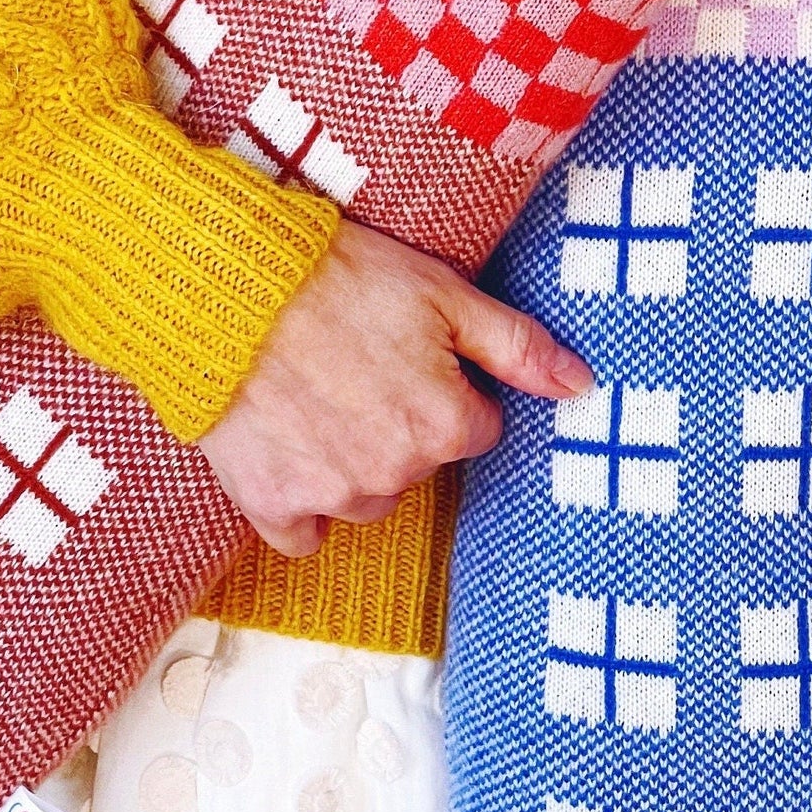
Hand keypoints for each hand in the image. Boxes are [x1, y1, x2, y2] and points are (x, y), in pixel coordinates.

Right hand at [199, 220, 592, 557]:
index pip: (475, 427)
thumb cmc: (339, 276)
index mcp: (446, 424)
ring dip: (353, 462)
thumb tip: (582, 386)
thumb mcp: (445, 294)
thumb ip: (519, 347)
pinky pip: (303, 534)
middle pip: (419, 465)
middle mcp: (396, 472)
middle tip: (356, 363)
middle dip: (399, 424)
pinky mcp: (272, 503)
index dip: (445, 387)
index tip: (406, 353)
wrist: (230, 284)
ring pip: (366, 498)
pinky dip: (300, 502)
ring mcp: (332, 494)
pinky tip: (288, 446)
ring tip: (316, 394)